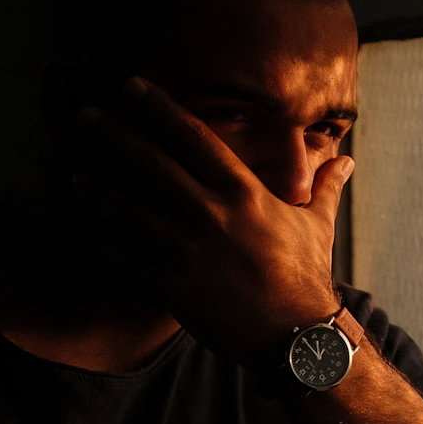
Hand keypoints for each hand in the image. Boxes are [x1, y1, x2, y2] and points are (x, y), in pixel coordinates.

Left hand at [70, 77, 351, 367]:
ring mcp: (187, 250)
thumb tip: (346, 160)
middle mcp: (210, 214)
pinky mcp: (172, 285)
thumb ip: (324, 186)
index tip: (132, 85)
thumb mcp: (317, 225)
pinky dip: (108, 243)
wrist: (296, 338)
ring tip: (77, 176)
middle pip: (150, 163)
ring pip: (127, 211)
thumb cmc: (306, 277)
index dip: (158, 107)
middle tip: (85, 115)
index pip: (193, 136)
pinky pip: (128, 258)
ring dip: (97, 191)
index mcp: (243, 191)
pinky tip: (94, 232)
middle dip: (114, 136)